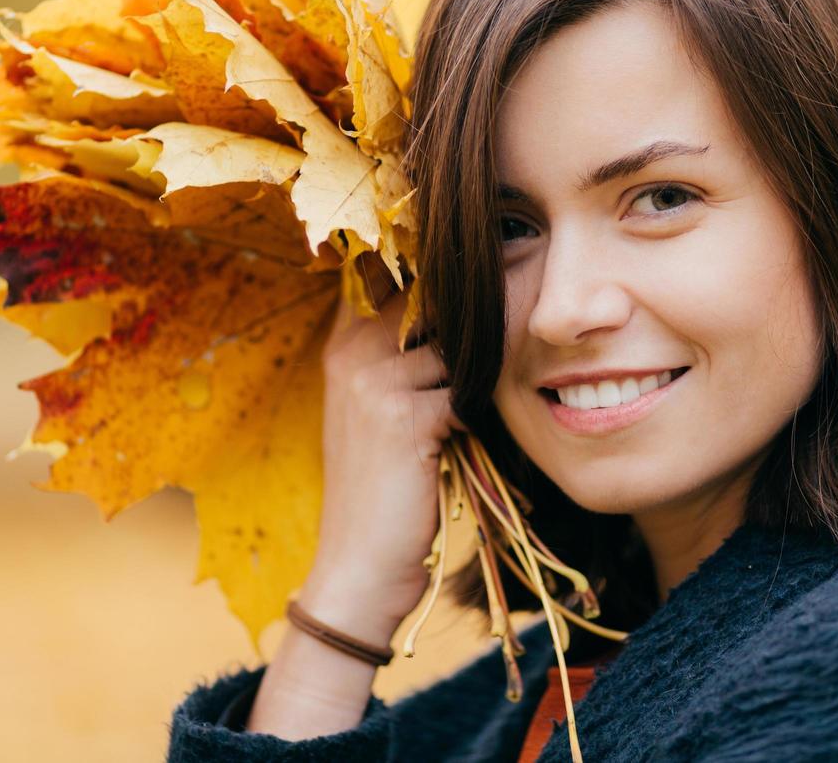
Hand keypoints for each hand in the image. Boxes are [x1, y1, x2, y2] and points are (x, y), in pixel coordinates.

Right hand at [310, 270, 463, 629]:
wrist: (359, 563)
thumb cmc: (381, 487)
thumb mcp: (377, 411)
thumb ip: (403, 358)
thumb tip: (466, 312)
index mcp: (343, 344)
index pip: (390, 275)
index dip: (435, 274)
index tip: (473, 273)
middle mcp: (353, 352)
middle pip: (433, 301)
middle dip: (472, 323)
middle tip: (493, 345)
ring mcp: (374, 382)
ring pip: (457, 348)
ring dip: (476, 378)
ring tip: (467, 413)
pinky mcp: (404, 417)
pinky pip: (466, 393)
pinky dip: (474, 418)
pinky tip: (461, 444)